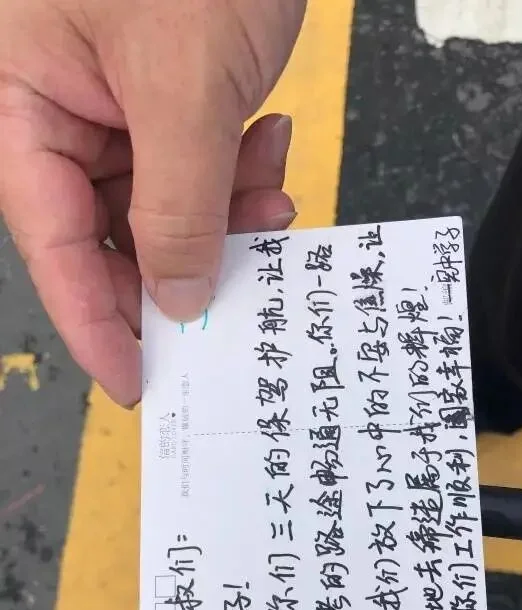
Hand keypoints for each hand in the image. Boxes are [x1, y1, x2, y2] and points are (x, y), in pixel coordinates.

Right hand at [0, 0, 306, 405]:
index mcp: (24, 105)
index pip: (54, 245)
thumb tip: (176, 301)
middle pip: (111, 236)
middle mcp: (60, 114)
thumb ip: (177, 207)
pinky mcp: (166, 98)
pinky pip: (199, 169)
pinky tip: (271, 152)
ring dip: (224, 220)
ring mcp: (115, 106)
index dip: (97, 323)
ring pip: (166, 208)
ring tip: (272, 206)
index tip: (141, 384)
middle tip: (235, 302)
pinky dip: (240, 177)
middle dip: (181, 268)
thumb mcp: (184, 88)